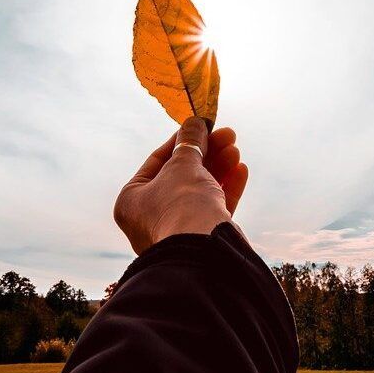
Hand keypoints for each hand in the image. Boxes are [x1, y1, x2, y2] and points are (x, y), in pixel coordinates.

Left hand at [114, 117, 248, 254]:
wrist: (203, 249)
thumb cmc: (181, 204)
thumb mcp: (183, 164)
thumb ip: (189, 142)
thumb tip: (195, 123)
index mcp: (132, 200)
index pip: (157, 161)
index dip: (181, 141)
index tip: (200, 126)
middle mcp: (150, 218)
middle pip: (181, 175)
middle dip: (206, 154)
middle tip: (227, 135)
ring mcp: (175, 230)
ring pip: (199, 191)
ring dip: (219, 168)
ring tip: (235, 150)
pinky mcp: (199, 239)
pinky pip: (211, 208)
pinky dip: (226, 189)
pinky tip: (241, 170)